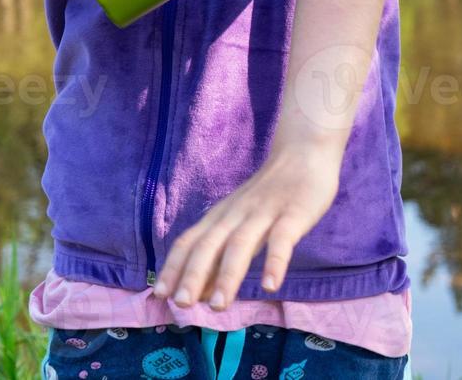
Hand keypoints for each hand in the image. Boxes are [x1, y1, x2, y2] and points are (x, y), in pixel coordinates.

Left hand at [150, 141, 341, 309]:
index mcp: (219, 217)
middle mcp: (235, 215)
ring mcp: (263, 213)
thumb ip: (219, 256)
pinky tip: (270, 286)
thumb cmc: (267, 196)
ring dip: (227, 276)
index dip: (173, 267)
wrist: (302, 154)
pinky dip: (275, 262)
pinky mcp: (293, 214)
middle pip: (209, 245)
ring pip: (240, 245)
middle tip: (180, 305)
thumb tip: (199, 293)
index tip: (159, 295)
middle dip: (192, 275)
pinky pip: (282, 239)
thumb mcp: (238, 224)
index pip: (189, 243)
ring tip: (217, 306)